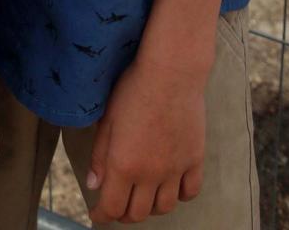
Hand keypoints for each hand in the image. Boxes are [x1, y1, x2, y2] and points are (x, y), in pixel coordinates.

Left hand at [87, 54, 205, 222]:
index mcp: (124, 165)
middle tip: (117, 205)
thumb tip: (93, 184)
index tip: (97, 214)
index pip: (112, 207)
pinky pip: (189, 192)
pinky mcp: (194, 160)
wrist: (171, 72)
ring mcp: (175, 169)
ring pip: (164, 207)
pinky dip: (179, 196)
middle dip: (123, 214)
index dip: (102, 216)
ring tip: (142, 197)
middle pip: (138, 213)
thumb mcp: (107, 119)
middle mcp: (151, 174)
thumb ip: (99, 156)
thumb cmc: (133, 89)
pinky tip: (171, 187)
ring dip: (150, 208)